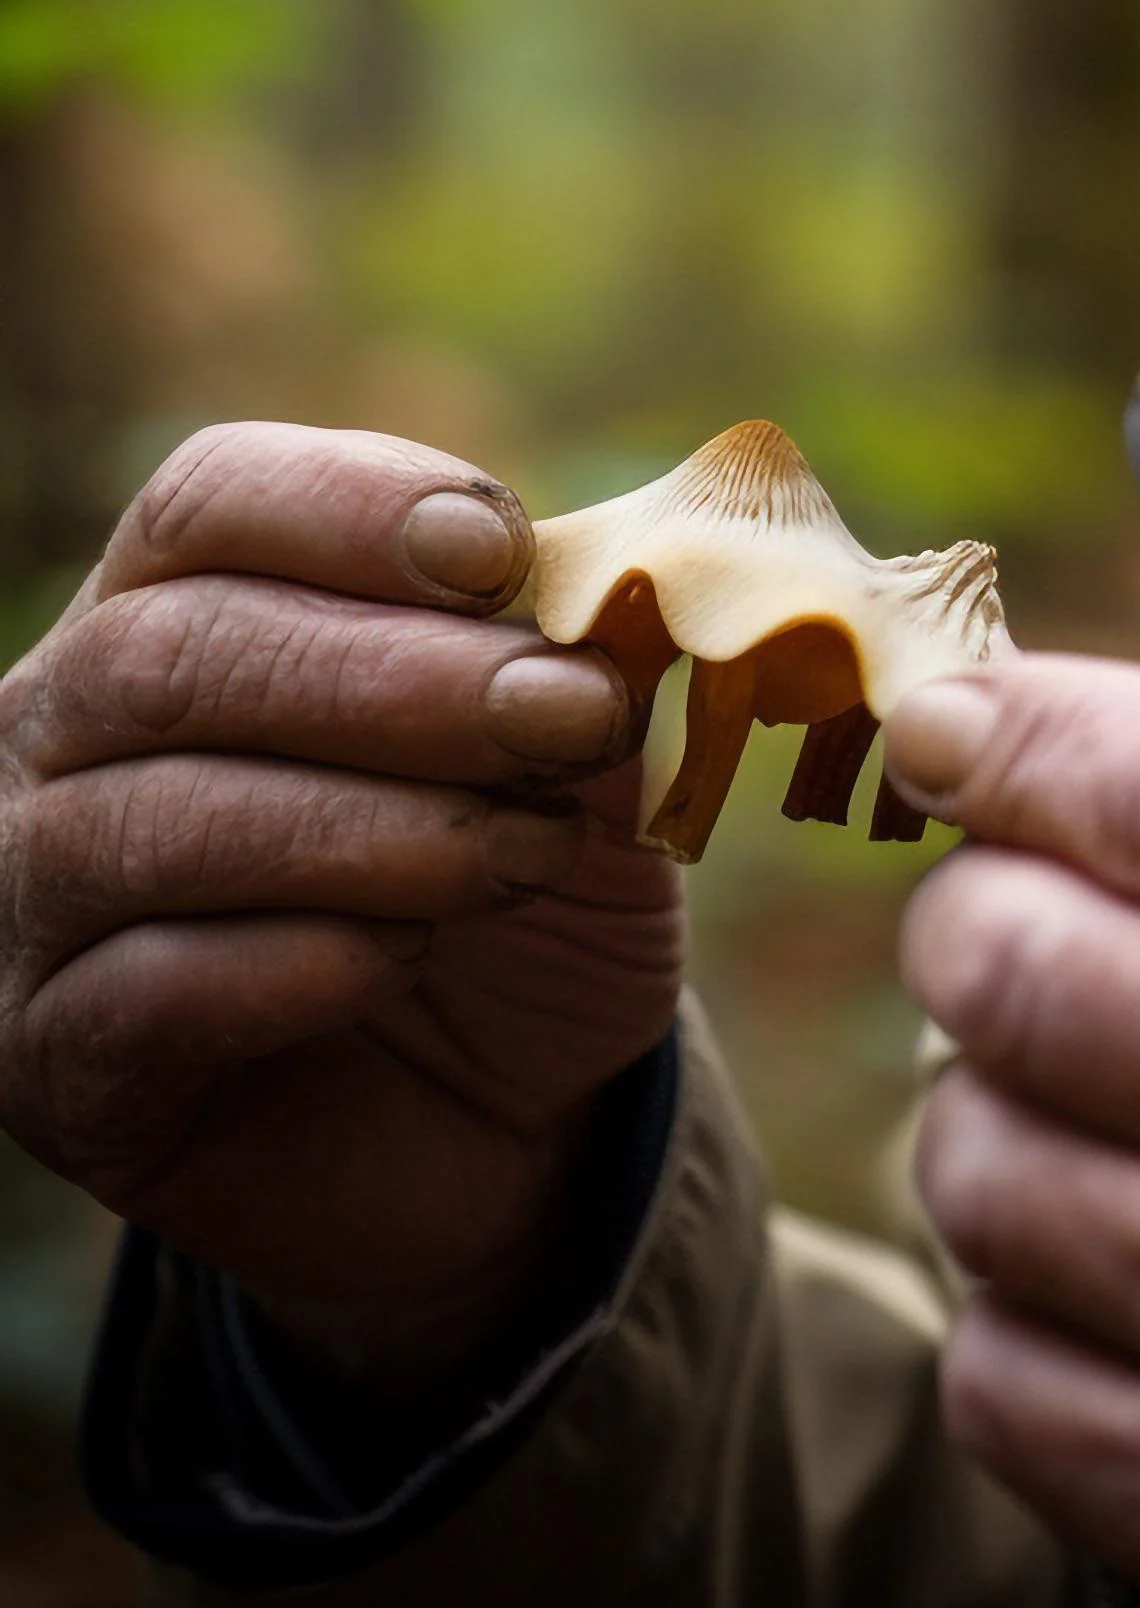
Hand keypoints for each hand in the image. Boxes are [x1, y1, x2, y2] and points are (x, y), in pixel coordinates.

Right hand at [0, 424, 685, 1379]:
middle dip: (399, 680)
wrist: (509, 1109)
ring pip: (161, 819)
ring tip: (527, 850)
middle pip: (178, 651)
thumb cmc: (522, 874)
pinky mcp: (54, 1062)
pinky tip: (407, 957)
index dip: (354, 507)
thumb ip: (581, 661)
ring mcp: (35, 897)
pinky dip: (306, 961)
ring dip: (377, 827)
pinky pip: (148, 990)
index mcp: (183, 598)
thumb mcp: (586, 754)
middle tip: (569, 717)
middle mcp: (66, 729)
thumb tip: (614, 597)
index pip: (213, 498)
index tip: (501, 551)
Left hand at [889, 656, 1139, 1607]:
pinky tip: (1136, 1292)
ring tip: (1119, 1132)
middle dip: (986, 925)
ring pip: (976, 1159)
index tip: (949, 724)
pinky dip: (1034, 1315)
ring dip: (1010, 1126)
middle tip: (1028, 938)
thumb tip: (1037, 746)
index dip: (1021, 733)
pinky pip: (996, 1364)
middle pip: (1015, 958)